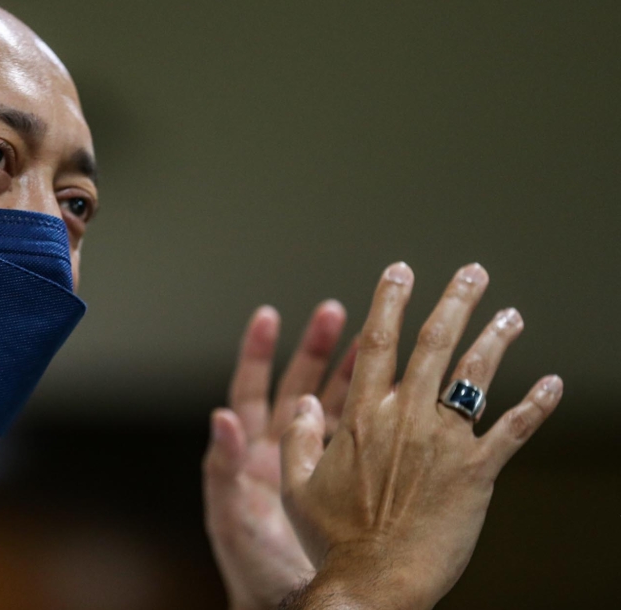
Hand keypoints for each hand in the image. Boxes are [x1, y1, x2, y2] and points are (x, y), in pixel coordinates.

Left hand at [203, 300, 358, 609]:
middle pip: (302, 386)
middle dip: (318, 349)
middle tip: (338, 312)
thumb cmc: (252, 566)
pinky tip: (408, 387)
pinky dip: (385, 411)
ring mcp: (320, 461)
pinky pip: (368, 436)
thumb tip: (220, 416)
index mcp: (251, 452)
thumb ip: (224, 467)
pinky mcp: (352, 478)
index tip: (270, 315)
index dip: (260, 353)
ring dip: (357, 371)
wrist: (299, 603)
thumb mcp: (232, 516)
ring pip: (340, 404)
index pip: (253, 390)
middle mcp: (285, 449)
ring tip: (378, 337)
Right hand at [280, 263, 561, 608]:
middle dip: (455, 301)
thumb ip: (299, 436)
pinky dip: (536, 405)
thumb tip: (305, 399)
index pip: (376, 344)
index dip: (389, 302)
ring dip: (496, 339)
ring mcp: (443, 443)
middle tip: (472, 272)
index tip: (400, 272)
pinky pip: (513, 431)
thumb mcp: (296, 486)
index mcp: (360, 417)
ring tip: (512, 314)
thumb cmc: (331, 539)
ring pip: (475, 377)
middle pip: (434, 345)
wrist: (373, 584)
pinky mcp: (477, 473)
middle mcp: (404, 418)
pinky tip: (553, 383)